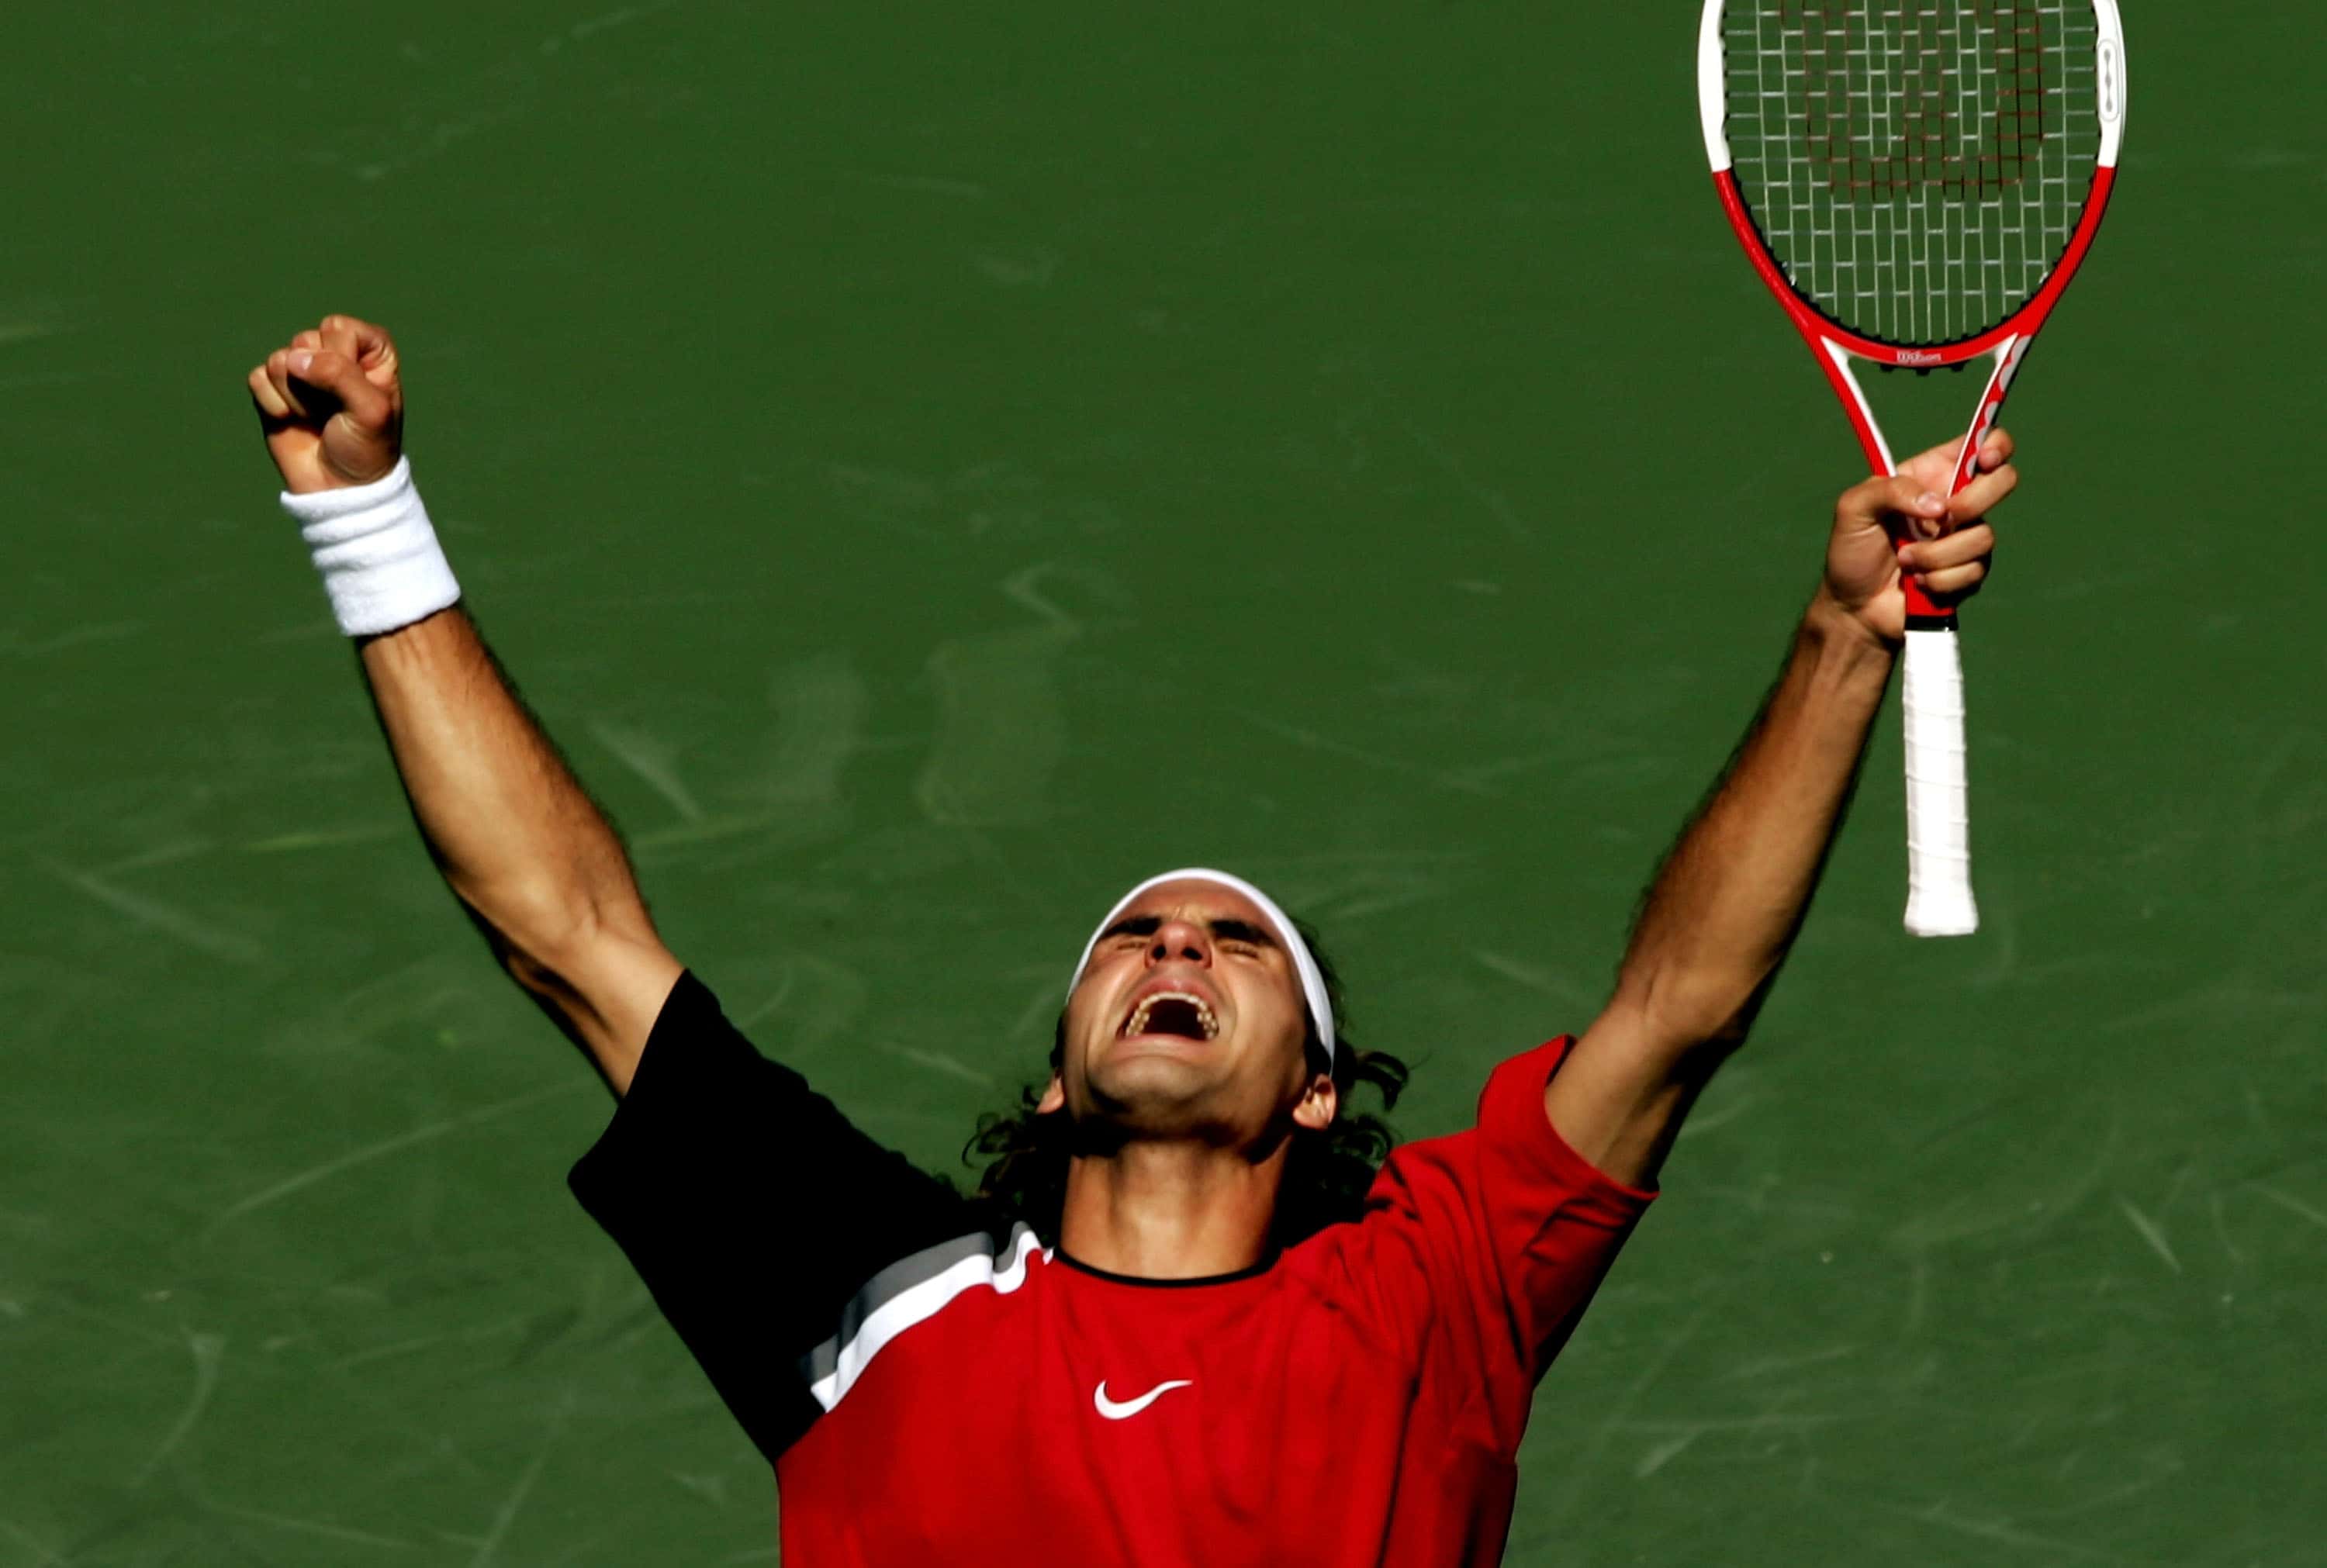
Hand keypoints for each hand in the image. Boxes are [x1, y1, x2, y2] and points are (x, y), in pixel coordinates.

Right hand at [246, 315, 403, 493]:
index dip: (342, 359)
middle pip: (305, 340)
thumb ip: (339, 374)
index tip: (357, 391)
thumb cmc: (366, 448)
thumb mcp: (370, 410)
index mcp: (368, 351)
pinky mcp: (272, 389)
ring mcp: (301, 370)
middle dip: (318, 383)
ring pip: (280, 360)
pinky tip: (291, 421)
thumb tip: (293, 358)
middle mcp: (334, 354)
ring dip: (297, 398)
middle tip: (335, 411)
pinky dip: (273, 404)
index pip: (339, 328)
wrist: (338, 488)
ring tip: (317, 418)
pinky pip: (258, 378)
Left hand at [1818, 429, 2016, 645]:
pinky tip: (1917, 582)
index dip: (1994, 443)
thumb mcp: (1854, 508)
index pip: (1982, 443)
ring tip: (1905, 560)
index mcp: (1931, 475)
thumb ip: (1890, 490)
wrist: (1854, 606)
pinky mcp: (1969, 572)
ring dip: (1936, 554)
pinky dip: (1938, 579)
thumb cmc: (1851, 551)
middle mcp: (1956, 502)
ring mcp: (1966, 537)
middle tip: (1938, 519)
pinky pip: (1973, 570)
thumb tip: (1939, 506)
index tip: (1985, 459)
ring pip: (1983, 536)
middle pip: (2004, 481)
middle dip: (1971, 502)